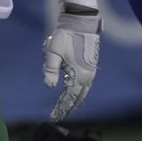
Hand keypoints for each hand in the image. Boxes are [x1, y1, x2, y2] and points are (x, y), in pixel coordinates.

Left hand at [42, 0, 101, 120]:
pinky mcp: (91, 65)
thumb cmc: (65, 37)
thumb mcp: (53, 53)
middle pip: (79, 97)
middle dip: (69, 107)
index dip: (62, 107)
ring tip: (66, 107)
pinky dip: (79, 91)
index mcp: (79, 75)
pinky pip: (85, 84)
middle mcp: (88, 76)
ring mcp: (91, 71)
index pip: (69, 97)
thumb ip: (50, 70)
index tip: (54, 116)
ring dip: (75, 100)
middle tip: (59, 115)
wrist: (81, 23)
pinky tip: (73, 91)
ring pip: (83, 91)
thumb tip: (50, 86)